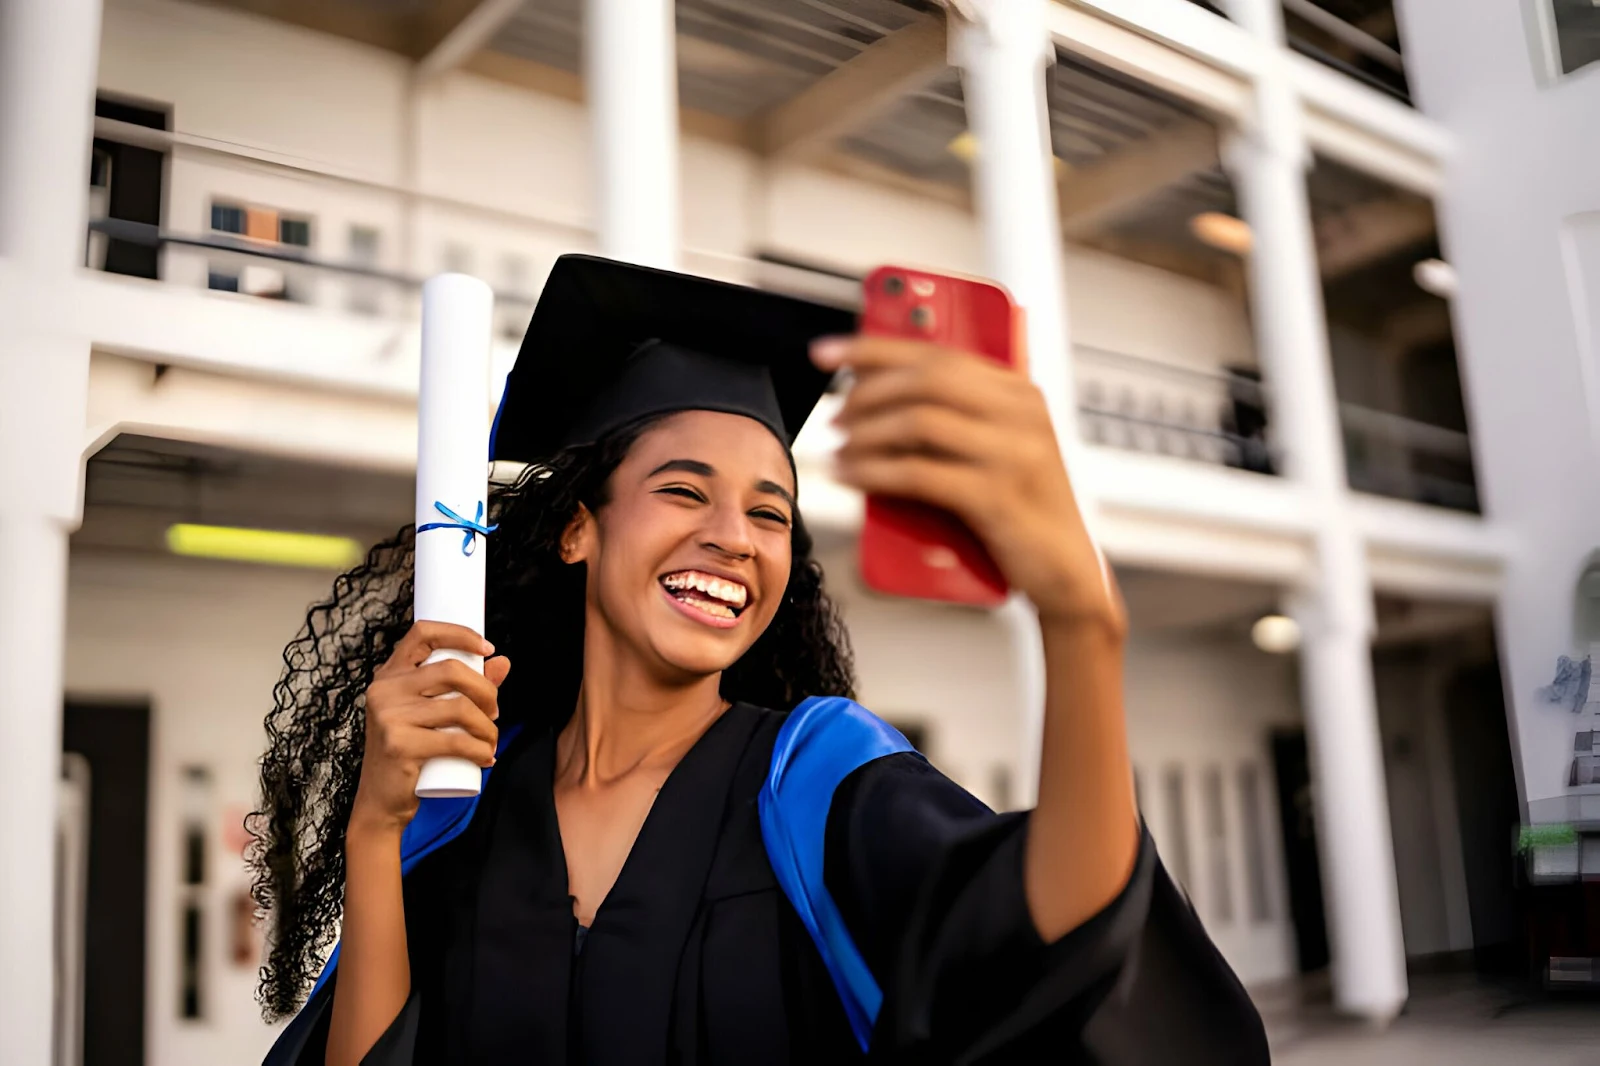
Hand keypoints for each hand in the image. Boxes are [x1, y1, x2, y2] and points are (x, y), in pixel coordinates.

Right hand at [348, 621, 509, 837]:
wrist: (381, 801)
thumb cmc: (410, 751)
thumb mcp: (433, 714)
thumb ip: (467, 686)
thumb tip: (502, 662)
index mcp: (390, 674)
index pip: (422, 633)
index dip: (459, 633)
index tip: (488, 649)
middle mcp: (384, 690)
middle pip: (452, 670)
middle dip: (486, 691)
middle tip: (494, 712)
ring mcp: (389, 717)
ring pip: (459, 708)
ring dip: (488, 727)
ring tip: (490, 741)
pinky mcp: (399, 745)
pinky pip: (455, 741)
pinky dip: (480, 751)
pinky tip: (486, 759)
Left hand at [813, 335, 1121, 631]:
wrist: (1065, 568)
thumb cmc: (1023, 511)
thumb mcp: (998, 450)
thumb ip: (957, 419)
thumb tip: (878, 397)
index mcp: (1018, 393)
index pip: (937, 352)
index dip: (874, 349)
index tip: (828, 354)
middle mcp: (1019, 413)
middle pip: (925, 379)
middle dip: (865, 393)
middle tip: (836, 417)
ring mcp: (1012, 453)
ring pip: (918, 421)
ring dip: (866, 434)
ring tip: (841, 450)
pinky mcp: (997, 496)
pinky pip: (919, 473)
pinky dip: (875, 472)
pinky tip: (852, 476)